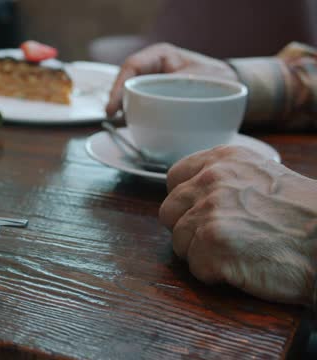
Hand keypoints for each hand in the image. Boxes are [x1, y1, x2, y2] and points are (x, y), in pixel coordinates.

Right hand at [106, 43, 238, 116]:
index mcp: (161, 55)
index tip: (114, 106)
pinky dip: (135, 114)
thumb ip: (178, 86)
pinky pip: (140, 104)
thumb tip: (158, 99)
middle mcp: (153, 67)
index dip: (119, 86)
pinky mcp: (155, 97)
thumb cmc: (219, 79)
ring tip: (120, 121)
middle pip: (127, 80)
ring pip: (130, 93)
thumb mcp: (201, 80)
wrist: (232, 88)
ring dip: (124, 107)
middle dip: (118, 98)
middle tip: (112, 115)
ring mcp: (153, 82)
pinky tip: (131, 125)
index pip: (132, 66)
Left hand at [159, 145, 316, 304]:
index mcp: (221, 159)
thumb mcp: (261, 176)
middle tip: (225, 239)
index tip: (205, 214)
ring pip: (179, 242)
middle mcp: (210, 180)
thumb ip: (222, 179)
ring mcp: (208, 212)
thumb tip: (188, 193)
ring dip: (202, 254)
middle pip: (169, 213)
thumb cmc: (303, 215)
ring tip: (240, 252)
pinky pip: (195, 267)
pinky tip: (243, 266)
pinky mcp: (212, 244)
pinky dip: (216, 274)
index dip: (186, 202)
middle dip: (190, 230)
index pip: (174, 179)